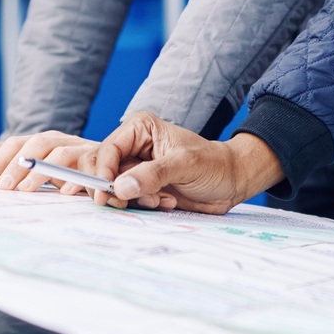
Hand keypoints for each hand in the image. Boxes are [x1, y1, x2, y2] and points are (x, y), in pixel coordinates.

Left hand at [0, 130, 97, 189]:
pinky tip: (64, 192)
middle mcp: (60, 140)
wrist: (112, 167)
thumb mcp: (44, 173)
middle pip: (35, 144)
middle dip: (17, 165)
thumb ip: (19, 176)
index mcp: (42, 141)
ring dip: (41, 171)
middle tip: (4, 187)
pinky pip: (87, 167)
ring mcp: (80, 147)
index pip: (14, 144)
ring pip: (59, 153)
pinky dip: (76, 180)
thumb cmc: (72, 173)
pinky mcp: (100, 159)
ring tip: (26, 190)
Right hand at [84, 112, 282, 213]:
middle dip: (113, 188)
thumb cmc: (214, 164)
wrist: (231, 182)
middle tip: (126, 203)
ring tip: (161, 199)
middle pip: (101, 168)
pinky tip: (166, 201)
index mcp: (140, 128)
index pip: (108, 149)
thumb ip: (153, 174)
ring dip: (132, 199)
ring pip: (112, 187)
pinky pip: (126, 199)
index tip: (105, 194)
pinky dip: (141, 205)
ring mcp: (135, 168)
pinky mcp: (140, 187)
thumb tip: (120, 187)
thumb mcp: (186, 165)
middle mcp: (132, 146)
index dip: (102, 172)